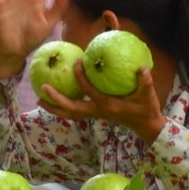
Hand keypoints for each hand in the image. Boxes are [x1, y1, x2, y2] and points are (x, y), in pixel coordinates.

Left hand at [38, 62, 166, 144]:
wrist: (146, 126)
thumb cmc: (147, 109)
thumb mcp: (148, 96)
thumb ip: (145, 82)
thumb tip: (142, 68)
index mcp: (109, 106)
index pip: (90, 93)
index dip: (81, 78)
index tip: (76, 63)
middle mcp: (98, 112)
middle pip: (72, 109)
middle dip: (56, 100)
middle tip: (43, 88)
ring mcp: (95, 114)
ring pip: (70, 113)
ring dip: (55, 108)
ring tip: (40, 100)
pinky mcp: (95, 114)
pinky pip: (74, 111)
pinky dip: (62, 107)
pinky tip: (54, 99)